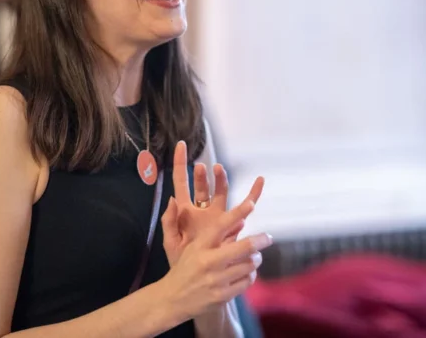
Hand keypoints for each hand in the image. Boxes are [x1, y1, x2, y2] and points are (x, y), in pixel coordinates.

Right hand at [159, 198, 272, 320]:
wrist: (172, 299)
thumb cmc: (184, 268)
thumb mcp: (191, 248)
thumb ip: (211, 233)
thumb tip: (239, 220)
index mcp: (200, 246)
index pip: (221, 225)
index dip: (237, 213)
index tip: (251, 203)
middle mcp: (208, 262)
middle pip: (244, 247)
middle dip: (260, 240)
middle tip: (268, 237)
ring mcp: (216, 280)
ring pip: (249, 265)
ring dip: (256, 259)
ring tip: (256, 256)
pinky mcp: (222, 296)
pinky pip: (247, 282)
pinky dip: (250, 275)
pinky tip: (247, 272)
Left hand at [161, 141, 264, 265]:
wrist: (199, 280)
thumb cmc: (182, 262)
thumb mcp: (171, 243)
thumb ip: (169, 222)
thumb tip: (172, 200)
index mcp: (185, 212)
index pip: (180, 182)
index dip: (180, 163)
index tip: (180, 144)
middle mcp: (202, 210)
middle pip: (202, 186)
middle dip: (201, 174)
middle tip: (202, 166)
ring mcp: (217, 217)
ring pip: (221, 193)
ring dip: (221, 181)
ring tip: (219, 169)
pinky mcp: (230, 226)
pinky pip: (241, 210)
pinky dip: (250, 198)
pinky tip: (256, 185)